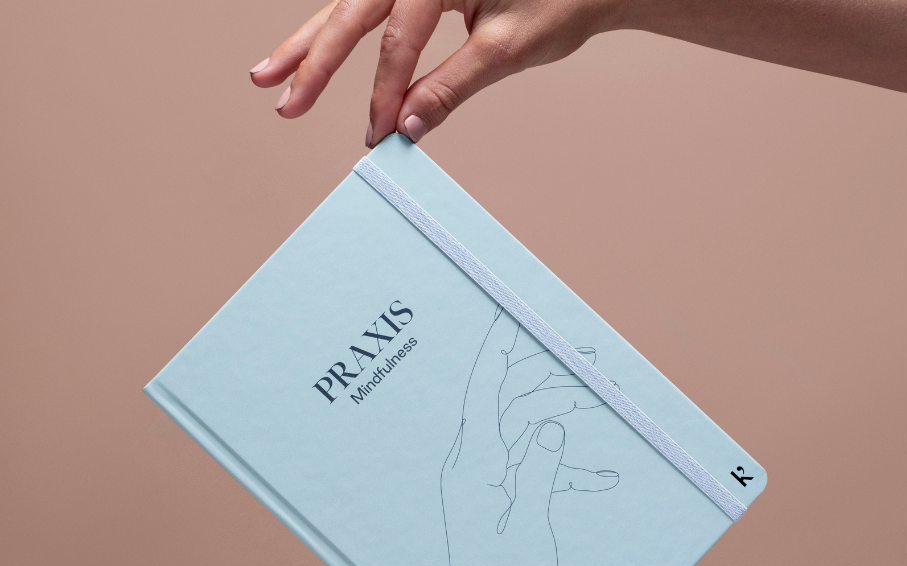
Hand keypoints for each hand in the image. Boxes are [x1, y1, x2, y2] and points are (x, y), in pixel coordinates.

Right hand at [248, 0, 618, 143]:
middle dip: (314, 59)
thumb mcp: (507, 49)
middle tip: (281, 101)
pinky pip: (370, 5)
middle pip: (353, 11)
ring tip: (269, 74)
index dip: (385, 93)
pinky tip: (313, 49)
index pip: (398, 40)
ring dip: (310, 41)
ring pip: (350, 4)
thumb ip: (451, 87)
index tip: (377, 136)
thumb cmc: (561, 2)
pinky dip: (342, 30)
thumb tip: (407, 127)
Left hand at [425, 307, 616, 565]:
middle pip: (505, 407)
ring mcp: (486, 486)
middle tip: (580, 360)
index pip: (482, 399)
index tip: (507, 321)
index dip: (495, 355)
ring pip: (520, 433)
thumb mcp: (527, 533)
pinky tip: (597, 476)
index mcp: (471, 474)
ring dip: (556, 420)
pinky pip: (531, 470)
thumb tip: (548, 427)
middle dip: (541, 380)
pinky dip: (562, 470)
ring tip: (594, 401)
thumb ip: (538, 475)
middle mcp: (473, 472)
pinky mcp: (501, 502)